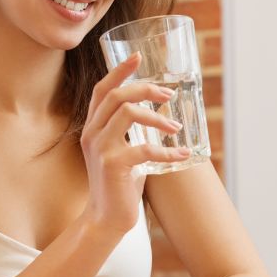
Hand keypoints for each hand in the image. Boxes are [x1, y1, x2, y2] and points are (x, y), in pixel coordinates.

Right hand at [79, 52, 191, 233]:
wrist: (106, 219)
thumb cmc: (118, 185)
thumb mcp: (122, 151)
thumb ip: (132, 133)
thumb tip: (163, 115)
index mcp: (93, 127)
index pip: (102, 90)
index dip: (120, 70)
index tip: (139, 56)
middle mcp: (92, 134)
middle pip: (117, 96)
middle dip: (146, 89)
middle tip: (169, 95)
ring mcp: (101, 149)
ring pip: (128, 114)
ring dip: (157, 118)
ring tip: (176, 129)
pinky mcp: (113, 166)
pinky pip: (144, 150)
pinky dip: (168, 152)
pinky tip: (184, 156)